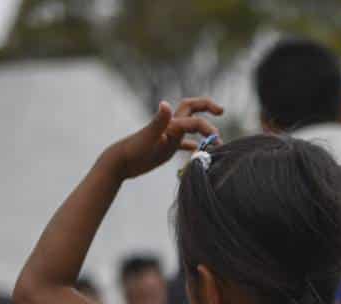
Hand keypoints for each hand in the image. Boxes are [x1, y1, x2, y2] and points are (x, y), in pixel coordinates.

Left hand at [107, 97, 223, 179]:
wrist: (119, 162)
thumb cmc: (133, 150)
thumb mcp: (148, 137)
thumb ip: (159, 121)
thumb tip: (165, 104)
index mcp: (170, 125)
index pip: (194, 121)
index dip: (207, 129)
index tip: (216, 142)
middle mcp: (171, 127)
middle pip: (192, 110)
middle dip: (207, 107)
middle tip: (221, 111)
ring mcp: (168, 137)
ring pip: (189, 127)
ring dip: (202, 127)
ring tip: (215, 137)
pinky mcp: (164, 147)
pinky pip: (181, 144)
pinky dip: (191, 145)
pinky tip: (197, 150)